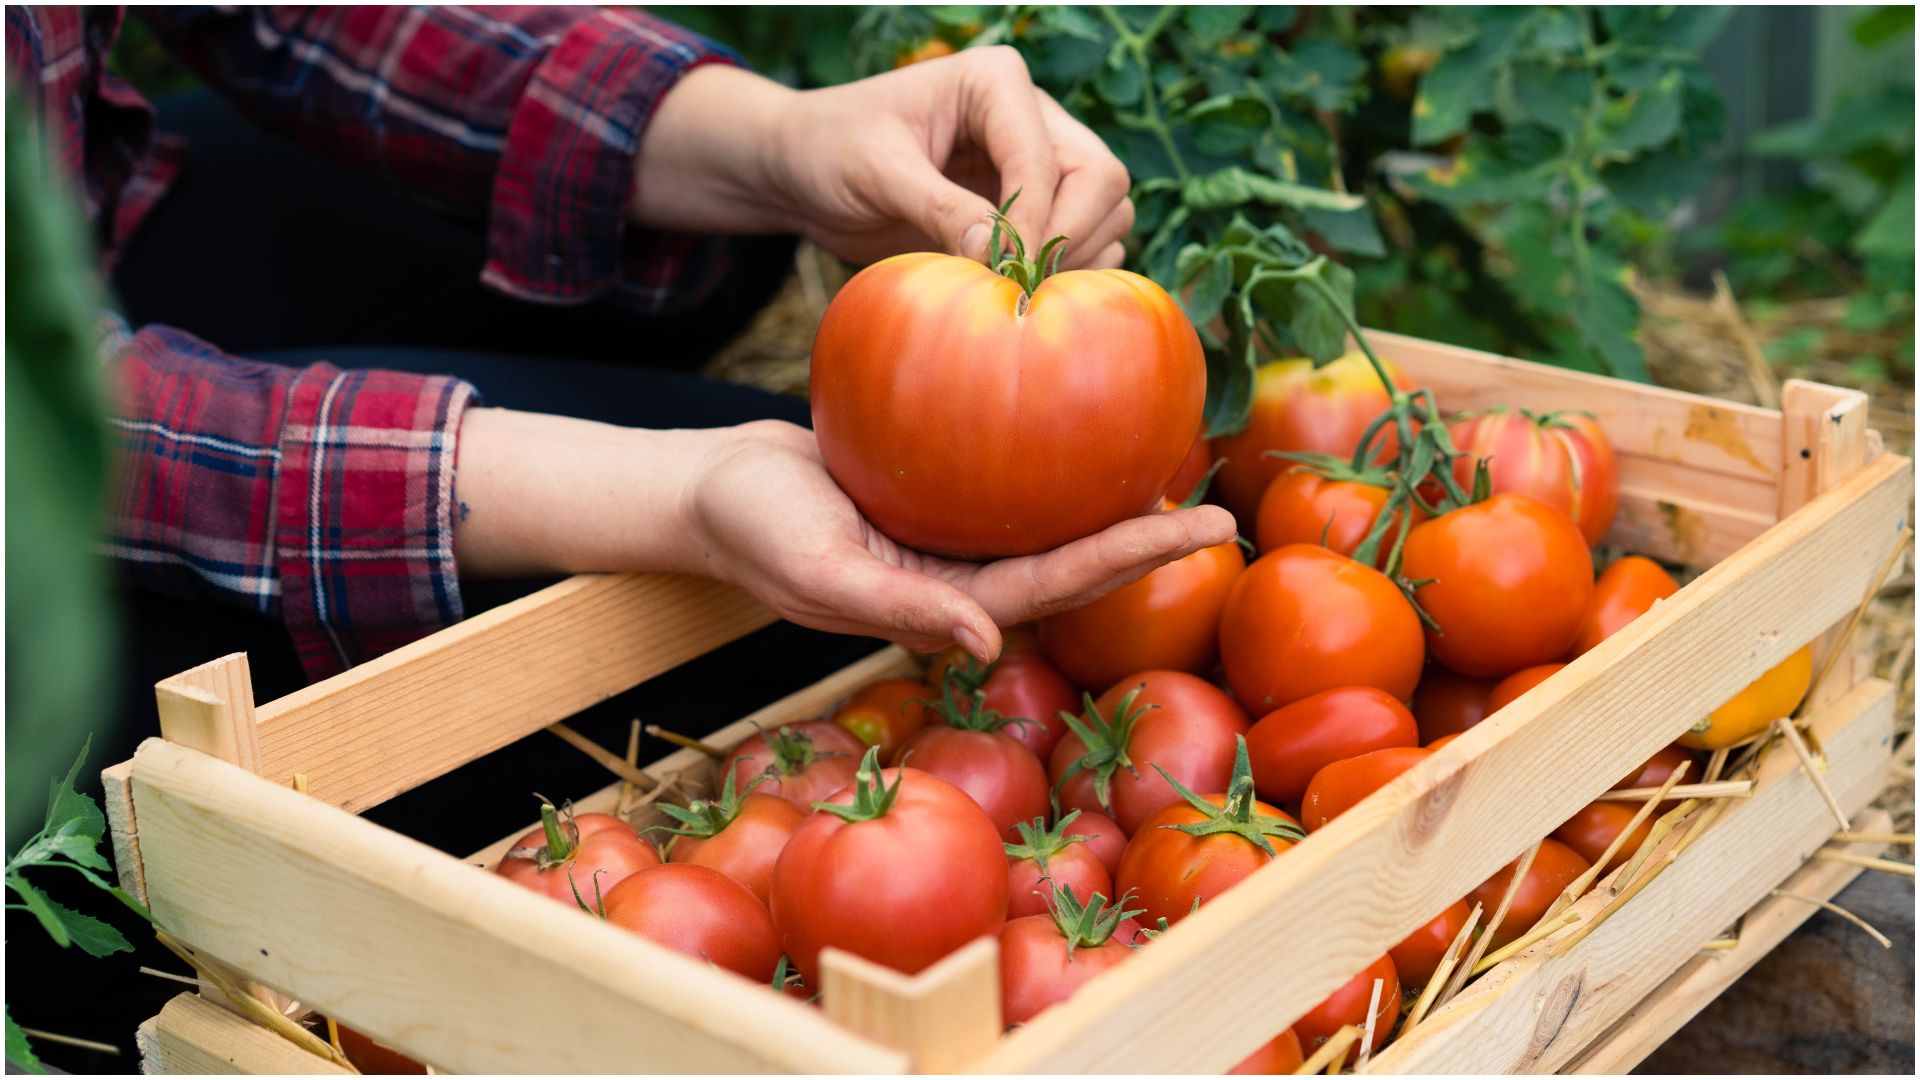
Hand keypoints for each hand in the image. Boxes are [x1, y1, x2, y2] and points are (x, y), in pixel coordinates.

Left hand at [633, 49, 1133, 270]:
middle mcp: (1032, 117)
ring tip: (1016, 290)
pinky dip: (1068, 273)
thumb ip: (938, 208)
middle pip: (1103, 180)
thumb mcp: (877, 173)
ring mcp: (1038, 163)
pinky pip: (1086, 241)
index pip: (1051, 159)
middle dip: (1069, 238)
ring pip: (1106, 211)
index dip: (1035, 221)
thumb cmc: (831, 150)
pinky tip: (1019, 292)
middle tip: (1019, 287)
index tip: (1004, 272)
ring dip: (1075, 259)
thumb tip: (999, 255)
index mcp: (997, 83)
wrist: (807, 171)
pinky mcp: (1032, 208)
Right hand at [679, 421, 1230, 658]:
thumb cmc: (750, 525)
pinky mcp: (938, 497)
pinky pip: (1011, 480)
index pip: (1054, 588)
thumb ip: (895, 609)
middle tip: (1224, 510)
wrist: (709, 485)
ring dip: (1116, 510)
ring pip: (1051, 526)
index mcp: (941, 608)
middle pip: (1073, 565)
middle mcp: (961, 582)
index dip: (1129, 560)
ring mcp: (952, 542)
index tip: (1200, 531)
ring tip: (1184, 476)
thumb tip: (988, 646)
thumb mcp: (814, 566)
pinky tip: (1094, 424)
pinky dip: (1058, 462)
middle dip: (1149, 544)